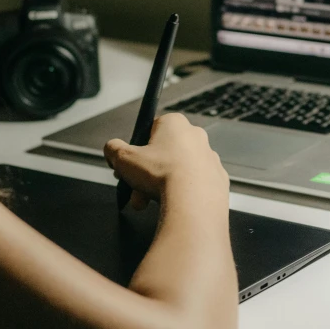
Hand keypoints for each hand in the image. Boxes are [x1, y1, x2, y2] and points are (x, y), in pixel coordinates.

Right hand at [104, 114, 229, 210]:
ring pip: (178, 171)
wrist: (194, 202)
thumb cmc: (162, 175)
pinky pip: (194, 185)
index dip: (136, 150)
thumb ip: (113, 149)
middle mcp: (196, 136)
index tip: (129, 165)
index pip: (150, 131)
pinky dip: (182, 194)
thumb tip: (111, 149)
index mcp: (175, 124)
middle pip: (163, 154)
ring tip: (148, 202)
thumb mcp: (124, 158)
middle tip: (135, 188)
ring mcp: (210, 158)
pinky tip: (172, 205)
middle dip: (146, 174)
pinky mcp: (218, 179)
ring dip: (160, 186)